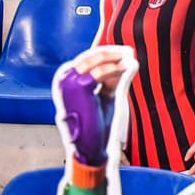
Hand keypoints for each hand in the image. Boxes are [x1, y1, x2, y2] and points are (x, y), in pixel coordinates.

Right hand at [56, 47, 129, 165]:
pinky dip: (116, 68)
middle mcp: (63, 77)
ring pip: (95, 59)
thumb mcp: (105, 93)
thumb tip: (128, 59)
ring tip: (130, 57)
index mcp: (66, 78)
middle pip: (91, 54)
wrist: (89, 144)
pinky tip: (127, 67)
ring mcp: (68, 81)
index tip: (126, 51)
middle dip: (113, 51)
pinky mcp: (78, 87)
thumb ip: (112, 77)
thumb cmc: (96, 121)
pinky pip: (100, 71)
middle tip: (130, 51)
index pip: (88, 57)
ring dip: (115, 56)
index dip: (108, 52)